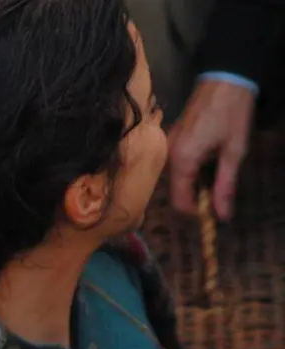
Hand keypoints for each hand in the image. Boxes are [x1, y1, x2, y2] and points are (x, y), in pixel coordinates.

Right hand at [168, 80, 255, 220]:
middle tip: (220, 193)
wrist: (224, 79)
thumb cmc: (231, 114)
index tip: (215, 211)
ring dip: (194, 185)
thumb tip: (222, 216)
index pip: (179, 201)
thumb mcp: (235, 151)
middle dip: (196, 199)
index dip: (197, 212)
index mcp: (182, 160)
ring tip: (217, 175)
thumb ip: (226, 185)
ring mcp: (167, 146)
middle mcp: (168, 156)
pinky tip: (208, 162)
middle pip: (176, 191)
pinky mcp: (171, 139)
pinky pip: (176, 165)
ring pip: (176, 179)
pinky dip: (190, 172)